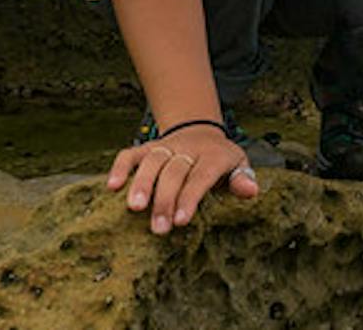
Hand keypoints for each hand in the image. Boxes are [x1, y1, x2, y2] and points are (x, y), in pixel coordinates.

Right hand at [105, 123, 257, 233]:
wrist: (202, 133)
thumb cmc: (220, 161)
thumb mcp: (238, 167)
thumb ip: (242, 179)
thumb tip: (251, 191)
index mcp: (214, 155)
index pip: (201, 175)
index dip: (190, 197)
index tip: (180, 221)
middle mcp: (188, 148)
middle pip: (174, 170)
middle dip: (165, 199)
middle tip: (158, 228)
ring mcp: (166, 146)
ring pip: (152, 160)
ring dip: (142, 184)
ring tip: (134, 209)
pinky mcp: (147, 147)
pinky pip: (131, 153)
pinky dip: (120, 167)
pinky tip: (112, 187)